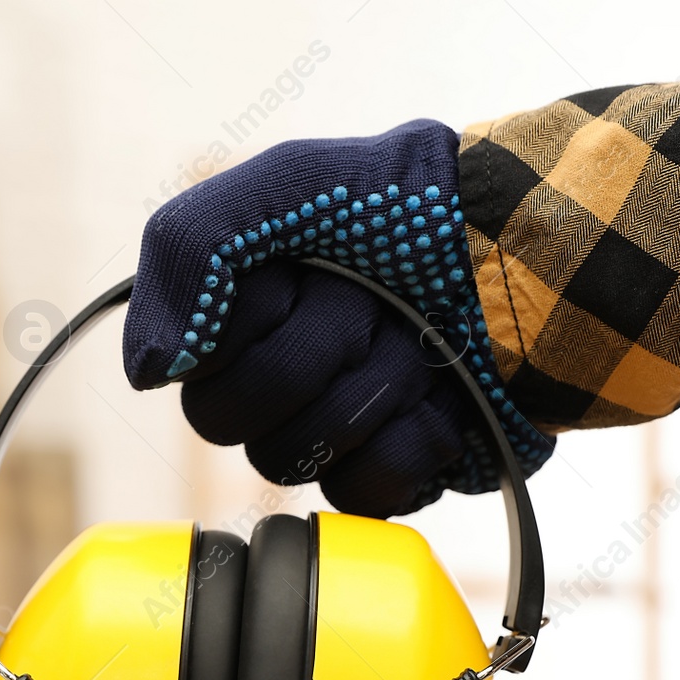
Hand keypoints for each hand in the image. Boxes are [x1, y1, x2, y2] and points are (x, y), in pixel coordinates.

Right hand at [123, 120, 540, 517]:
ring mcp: (332, 429)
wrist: (533, 254)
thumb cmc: (412, 207)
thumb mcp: (289, 184)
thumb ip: (189, 254)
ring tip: (417, 344)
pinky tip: (441, 397)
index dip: (253, 328)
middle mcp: (273, 376)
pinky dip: (409, 442)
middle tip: (372, 308)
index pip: (194, 371)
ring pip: (295, 461)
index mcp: (238, 316)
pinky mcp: (392, 469)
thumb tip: (147, 371)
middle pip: (233, 424)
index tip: (305, 276)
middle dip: (316, 355)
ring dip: (370, 393)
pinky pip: (363, 495)